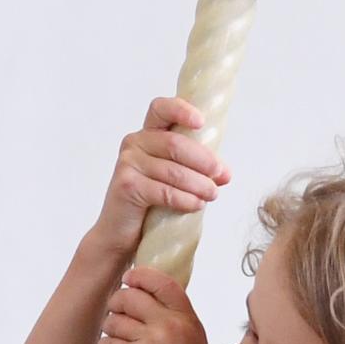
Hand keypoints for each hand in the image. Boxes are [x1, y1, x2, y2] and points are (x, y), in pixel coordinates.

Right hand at [90, 96, 230, 256]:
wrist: (119, 235)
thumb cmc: (148, 205)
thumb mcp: (172, 179)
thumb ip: (194, 169)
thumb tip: (225, 173)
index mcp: (147, 135)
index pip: (161, 109)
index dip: (182, 110)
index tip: (202, 123)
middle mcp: (134, 143)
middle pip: (175, 144)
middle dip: (204, 160)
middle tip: (222, 176)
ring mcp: (127, 163)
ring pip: (173, 171)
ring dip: (199, 184)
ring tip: (212, 195)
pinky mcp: (127, 186)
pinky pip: (164, 191)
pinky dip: (185, 199)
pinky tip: (197, 205)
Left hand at [97, 266, 213, 343]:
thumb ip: (178, 326)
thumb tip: (154, 308)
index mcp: (191, 320)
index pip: (165, 282)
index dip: (142, 276)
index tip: (129, 278)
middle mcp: (174, 324)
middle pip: (134, 296)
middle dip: (117, 302)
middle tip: (113, 313)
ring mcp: (155, 339)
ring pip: (118, 317)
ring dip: (109, 326)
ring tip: (111, 336)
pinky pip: (111, 341)